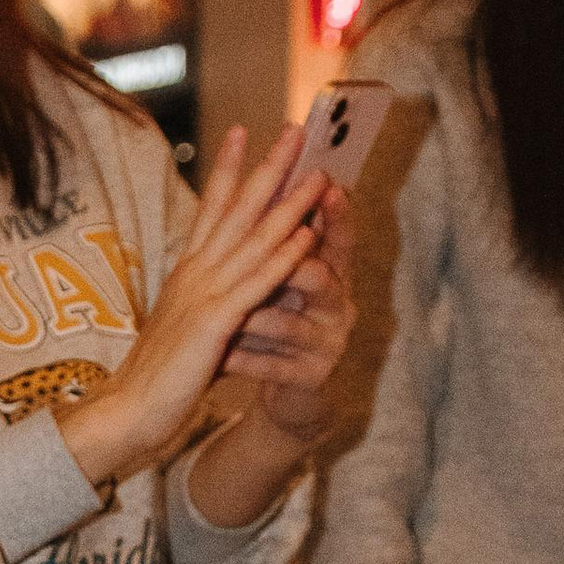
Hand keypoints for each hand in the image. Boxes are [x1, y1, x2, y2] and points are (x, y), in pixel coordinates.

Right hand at [57, 126, 332, 494]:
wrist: (125, 410)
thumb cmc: (151, 378)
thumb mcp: (178, 328)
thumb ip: (197, 304)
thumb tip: (211, 294)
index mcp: (185, 273)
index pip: (210, 209)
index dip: (228, 169)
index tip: (242, 133)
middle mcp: (194, 274)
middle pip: (236, 208)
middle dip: (267, 166)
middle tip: (292, 128)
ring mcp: (204, 295)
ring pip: (253, 238)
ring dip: (288, 203)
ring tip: (317, 171)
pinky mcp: (214, 324)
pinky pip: (257, 283)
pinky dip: (283, 256)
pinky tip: (306, 235)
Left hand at [214, 180, 354, 447]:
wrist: (291, 391)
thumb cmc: (279, 320)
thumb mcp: (284, 279)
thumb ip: (282, 239)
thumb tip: (276, 172)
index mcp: (332, 276)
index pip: (340, 239)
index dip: (338, 215)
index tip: (330, 183)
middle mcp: (338, 307)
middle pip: (322, 277)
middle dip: (299, 261)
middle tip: (287, 245)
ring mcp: (326, 344)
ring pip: (291, 324)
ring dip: (259, 317)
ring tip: (233, 314)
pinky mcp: (309, 379)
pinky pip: (274, 366)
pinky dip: (246, 360)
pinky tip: (224, 356)